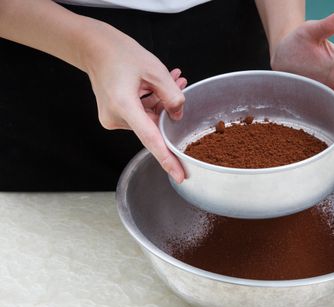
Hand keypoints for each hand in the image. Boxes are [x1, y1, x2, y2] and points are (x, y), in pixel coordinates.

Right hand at [84, 26, 186, 181]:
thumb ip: (172, 95)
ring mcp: (112, 119)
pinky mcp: (113, 116)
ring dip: (161, 103)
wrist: (94, 47)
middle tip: (181, 83)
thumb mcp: (155, 70)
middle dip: (169, 109)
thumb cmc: (120, 54)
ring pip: (148, 119)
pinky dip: (151, 103)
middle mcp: (115, 118)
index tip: (179, 175)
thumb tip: (178, 116)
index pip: (151, 139)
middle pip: (153, 125)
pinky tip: (158, 86)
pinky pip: (140, 115)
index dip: (167, 159)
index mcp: (124, 106)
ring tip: (172, 78)